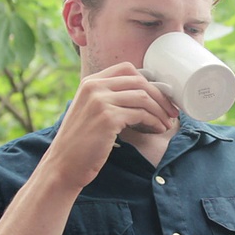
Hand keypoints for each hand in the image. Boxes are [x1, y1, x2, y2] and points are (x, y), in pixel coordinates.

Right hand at [41, 62, 178, 188]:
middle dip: (161, 97)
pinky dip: (154, 122)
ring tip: (167, 124)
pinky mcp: (108, 118)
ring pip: (143, 97)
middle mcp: (94, 87)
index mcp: (90, 82)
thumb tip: (144, 97)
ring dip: (160, 111)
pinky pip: (141, 114)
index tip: (160, 96)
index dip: (149, 82)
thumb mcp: (91, 111)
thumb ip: (109, 99)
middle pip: (139, 81)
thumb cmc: (81, 143)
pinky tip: (157, 129)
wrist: (63, 165)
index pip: (127, 69)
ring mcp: (100, 101)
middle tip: (171, 112)